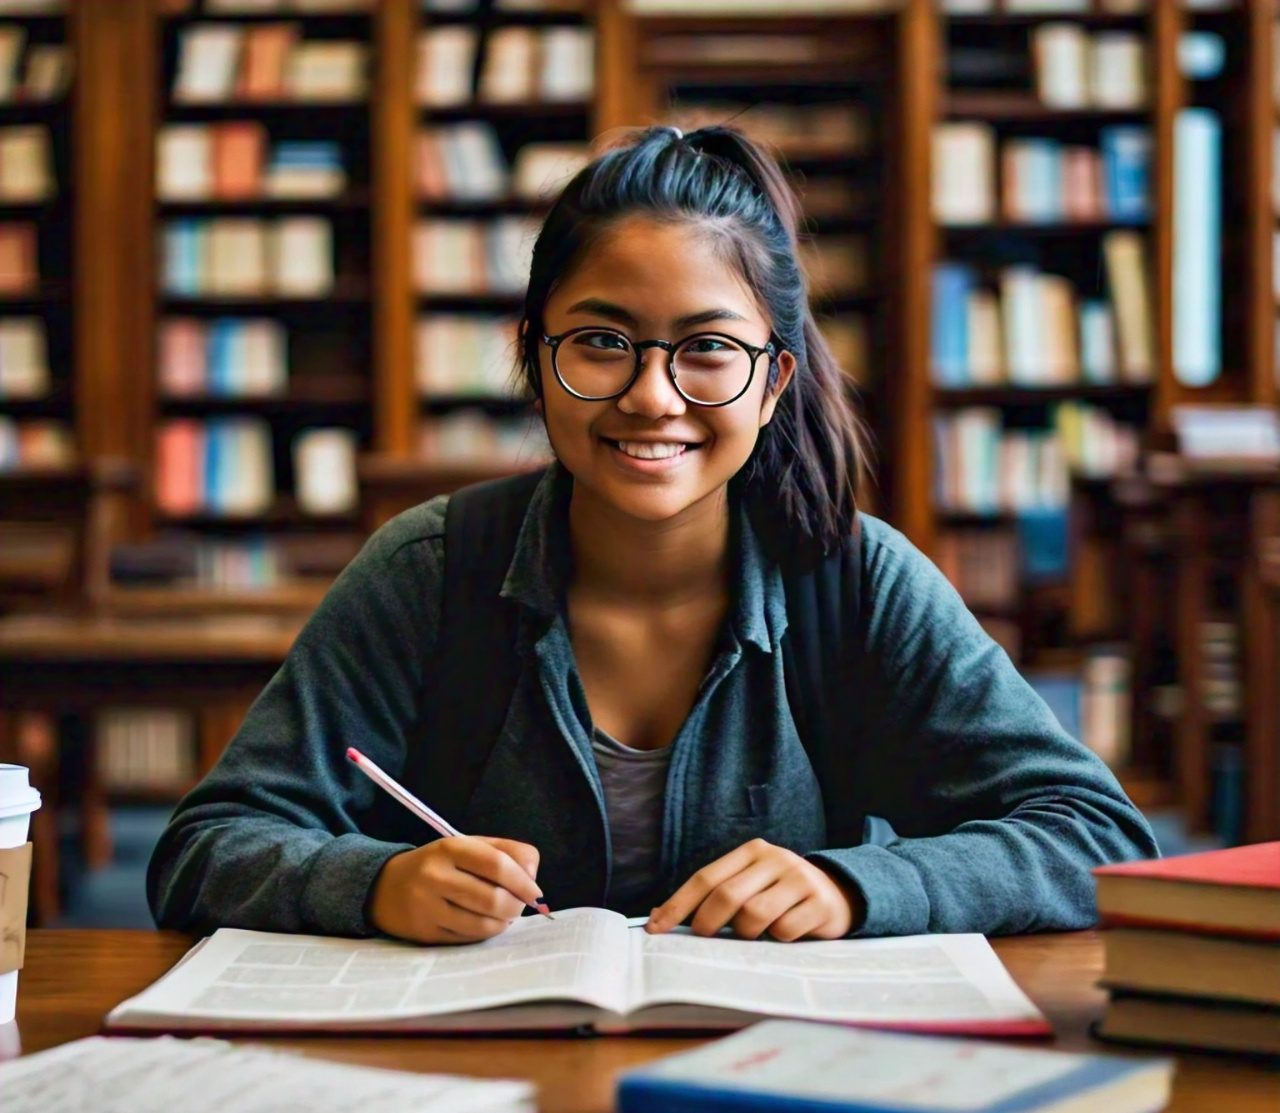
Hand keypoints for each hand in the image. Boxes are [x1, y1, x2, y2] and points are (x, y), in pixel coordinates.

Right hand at [369, 835, 542, 944]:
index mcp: (450, 847)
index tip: (536, 893)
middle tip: (520, 906)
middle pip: (492, 898)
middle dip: (516, 906)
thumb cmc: (440, 864)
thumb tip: (533, 876)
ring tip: (505, 914)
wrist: (384, 886)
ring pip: (482, 924)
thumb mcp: (469, 846)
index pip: (497, 864)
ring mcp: (427, 907)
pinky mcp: (424, 933)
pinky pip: (468, 939)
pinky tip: (486, 923)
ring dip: (503, 922)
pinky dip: (486, 933)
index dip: (523, 881)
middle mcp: (434, 876)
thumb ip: (507, 851)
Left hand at [646, 838, 862, 941]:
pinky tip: (784, 934)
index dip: (677, 904)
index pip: (705, 877)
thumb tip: (658, 915)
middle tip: (703, 939)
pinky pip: (784, 931)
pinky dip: (777, 940)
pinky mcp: (819, 902)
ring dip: (746, 934)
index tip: (655, 929)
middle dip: (707, 923)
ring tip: (754, 933)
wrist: (839, 893)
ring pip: (754, 915)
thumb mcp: (750, 884)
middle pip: (727, 896)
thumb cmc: (781, 894)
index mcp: (752, 851)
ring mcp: (799, 879)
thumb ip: (713, 895)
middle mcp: (775, 859)